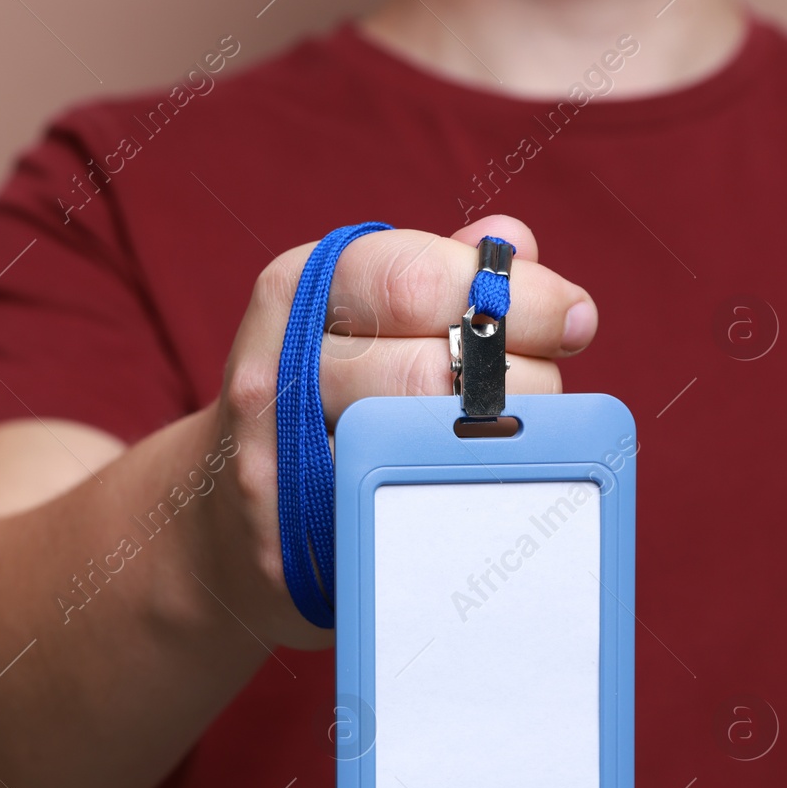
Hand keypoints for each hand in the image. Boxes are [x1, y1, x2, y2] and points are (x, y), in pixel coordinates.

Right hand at [192, 215, 597, 649]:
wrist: (213, 520)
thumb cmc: (318, 404)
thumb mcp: (357, 319)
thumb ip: (436, 275)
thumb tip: (511, 239)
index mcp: (294, 294)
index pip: (414, 279)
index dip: (514, 297)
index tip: (573, 320)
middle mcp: (270, 373)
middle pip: (426, 373)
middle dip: (518, 386)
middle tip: (548, 399)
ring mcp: (270, 467)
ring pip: (414, 455)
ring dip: (494, 455)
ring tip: (515, 451)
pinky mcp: (286, 548)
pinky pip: (398, 527)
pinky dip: (456, 516)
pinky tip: (477, 504)